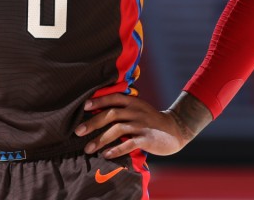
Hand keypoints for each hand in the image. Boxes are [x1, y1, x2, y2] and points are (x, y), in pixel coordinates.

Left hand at [73, 93, 195, 158]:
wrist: (175, 129)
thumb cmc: (150, 120)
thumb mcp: (138, 109)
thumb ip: (122, 109)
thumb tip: (97, 112)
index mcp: (133, 102)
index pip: (113, 98)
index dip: (99, 101)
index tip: (84, 107)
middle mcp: (136, 111)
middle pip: (111, 114)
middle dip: (93, 123)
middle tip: (78, 131)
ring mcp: (142, 125)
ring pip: (118, 129)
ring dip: (100, 139)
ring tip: (88, 148)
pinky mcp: (147, 139)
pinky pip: (129, 143)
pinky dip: (116, 149)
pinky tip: (106, 155)